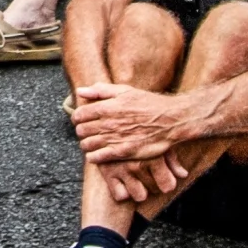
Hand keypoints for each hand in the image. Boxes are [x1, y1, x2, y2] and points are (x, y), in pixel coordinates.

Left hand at [69, 80, 191, 166]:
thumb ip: (101, 90)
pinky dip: (93, 157)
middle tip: (87, 132)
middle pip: (81, 130)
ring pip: (87, 144)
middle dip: (81, 131)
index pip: (79, 114)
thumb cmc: (148, 103)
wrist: (170, 120)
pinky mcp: (122, 152)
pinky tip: (95, 154)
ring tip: (92, 143)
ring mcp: (114, 138)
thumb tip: (80, 91)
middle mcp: (108, 123)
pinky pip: (98, 157)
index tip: (81, 120)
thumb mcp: (125, 91)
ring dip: (86, 144)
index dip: (77, 118)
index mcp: (106, 107)